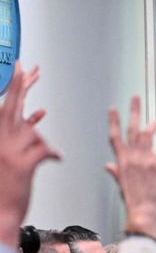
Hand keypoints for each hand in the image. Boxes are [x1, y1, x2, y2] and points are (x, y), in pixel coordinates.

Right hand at [0, 63, 59, 245]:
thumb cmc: (5, 187)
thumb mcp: (10, 155)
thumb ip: (23, 133)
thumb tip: (39, 113)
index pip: (4, 105)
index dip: (14, 85)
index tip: (22, 66)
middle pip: (11, 107)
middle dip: (22, 85)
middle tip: (30, 65)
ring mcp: (7, 151)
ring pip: (33, 132)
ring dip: (40, 144)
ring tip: (33, 162)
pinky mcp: (21, 164)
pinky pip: (45, 148)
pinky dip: (53, 153)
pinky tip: (55, 158)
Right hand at [105, 96, 155, 237]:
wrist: (142, 212)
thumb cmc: (133, 201)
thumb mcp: (121, 185)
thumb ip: (115, 172)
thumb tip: (107, 165)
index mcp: (120, 161)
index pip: (114, 136)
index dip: (113, 121)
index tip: (113, 108)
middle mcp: (130, 157)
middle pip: (130, 128)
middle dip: (133, 111)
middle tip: (135, 97)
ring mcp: (143, 159)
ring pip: (147, 133)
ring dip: (154, 122)